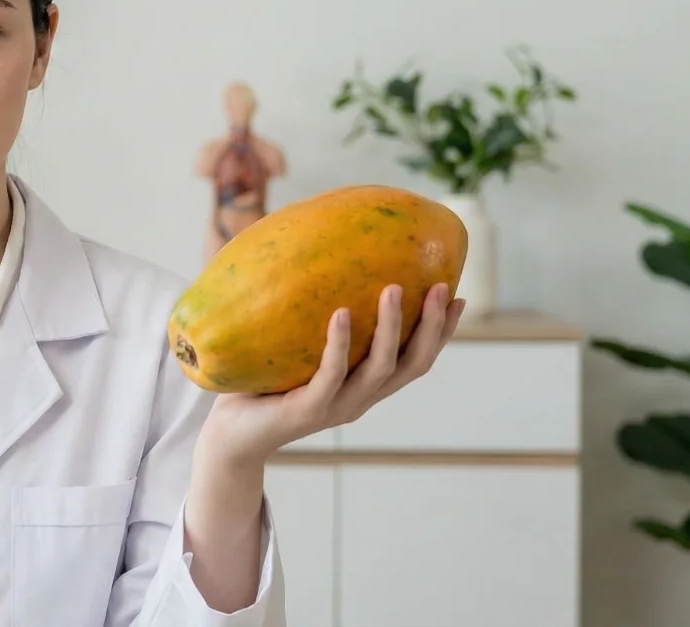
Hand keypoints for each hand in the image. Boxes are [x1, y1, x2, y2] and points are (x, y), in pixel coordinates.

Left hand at [196, 283, 465, 468]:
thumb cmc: (264, 384)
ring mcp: (337, 406)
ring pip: (378, 368)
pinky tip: (339, 312)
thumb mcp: (299, 347)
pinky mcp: (308, 410)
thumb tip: (318, 255)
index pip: (416, 359)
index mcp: (365, 386)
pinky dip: (339, 343)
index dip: (441, 333)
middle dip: (432, 327)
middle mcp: (360, 398)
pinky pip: (330, 375)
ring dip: (390, 327)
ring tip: (392, 288)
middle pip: (412, 364)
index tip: (457, 297)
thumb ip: (316, 316)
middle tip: (440, 287)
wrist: (231, 435)